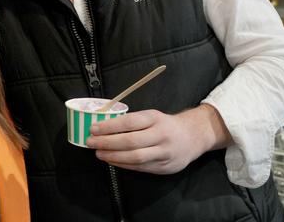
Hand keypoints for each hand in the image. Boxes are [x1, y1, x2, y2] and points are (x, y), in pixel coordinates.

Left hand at [85, 105, 231, 174]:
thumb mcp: (151, 116)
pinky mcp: (164, 167)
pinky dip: (123, 164)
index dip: (110, 126)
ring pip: (135, 157)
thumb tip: (103, 127)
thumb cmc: (165, 124)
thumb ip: (132, 121)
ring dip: (113, 156)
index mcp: (155, 118)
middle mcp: (161, 135)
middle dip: (107, 143)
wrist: (193, 137)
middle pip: (131, 141)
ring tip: (98, 153)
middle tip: (91, 142)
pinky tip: (112, 160)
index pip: (129, 122)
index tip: (93, 128)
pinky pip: (140, 167)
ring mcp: (164, 153)